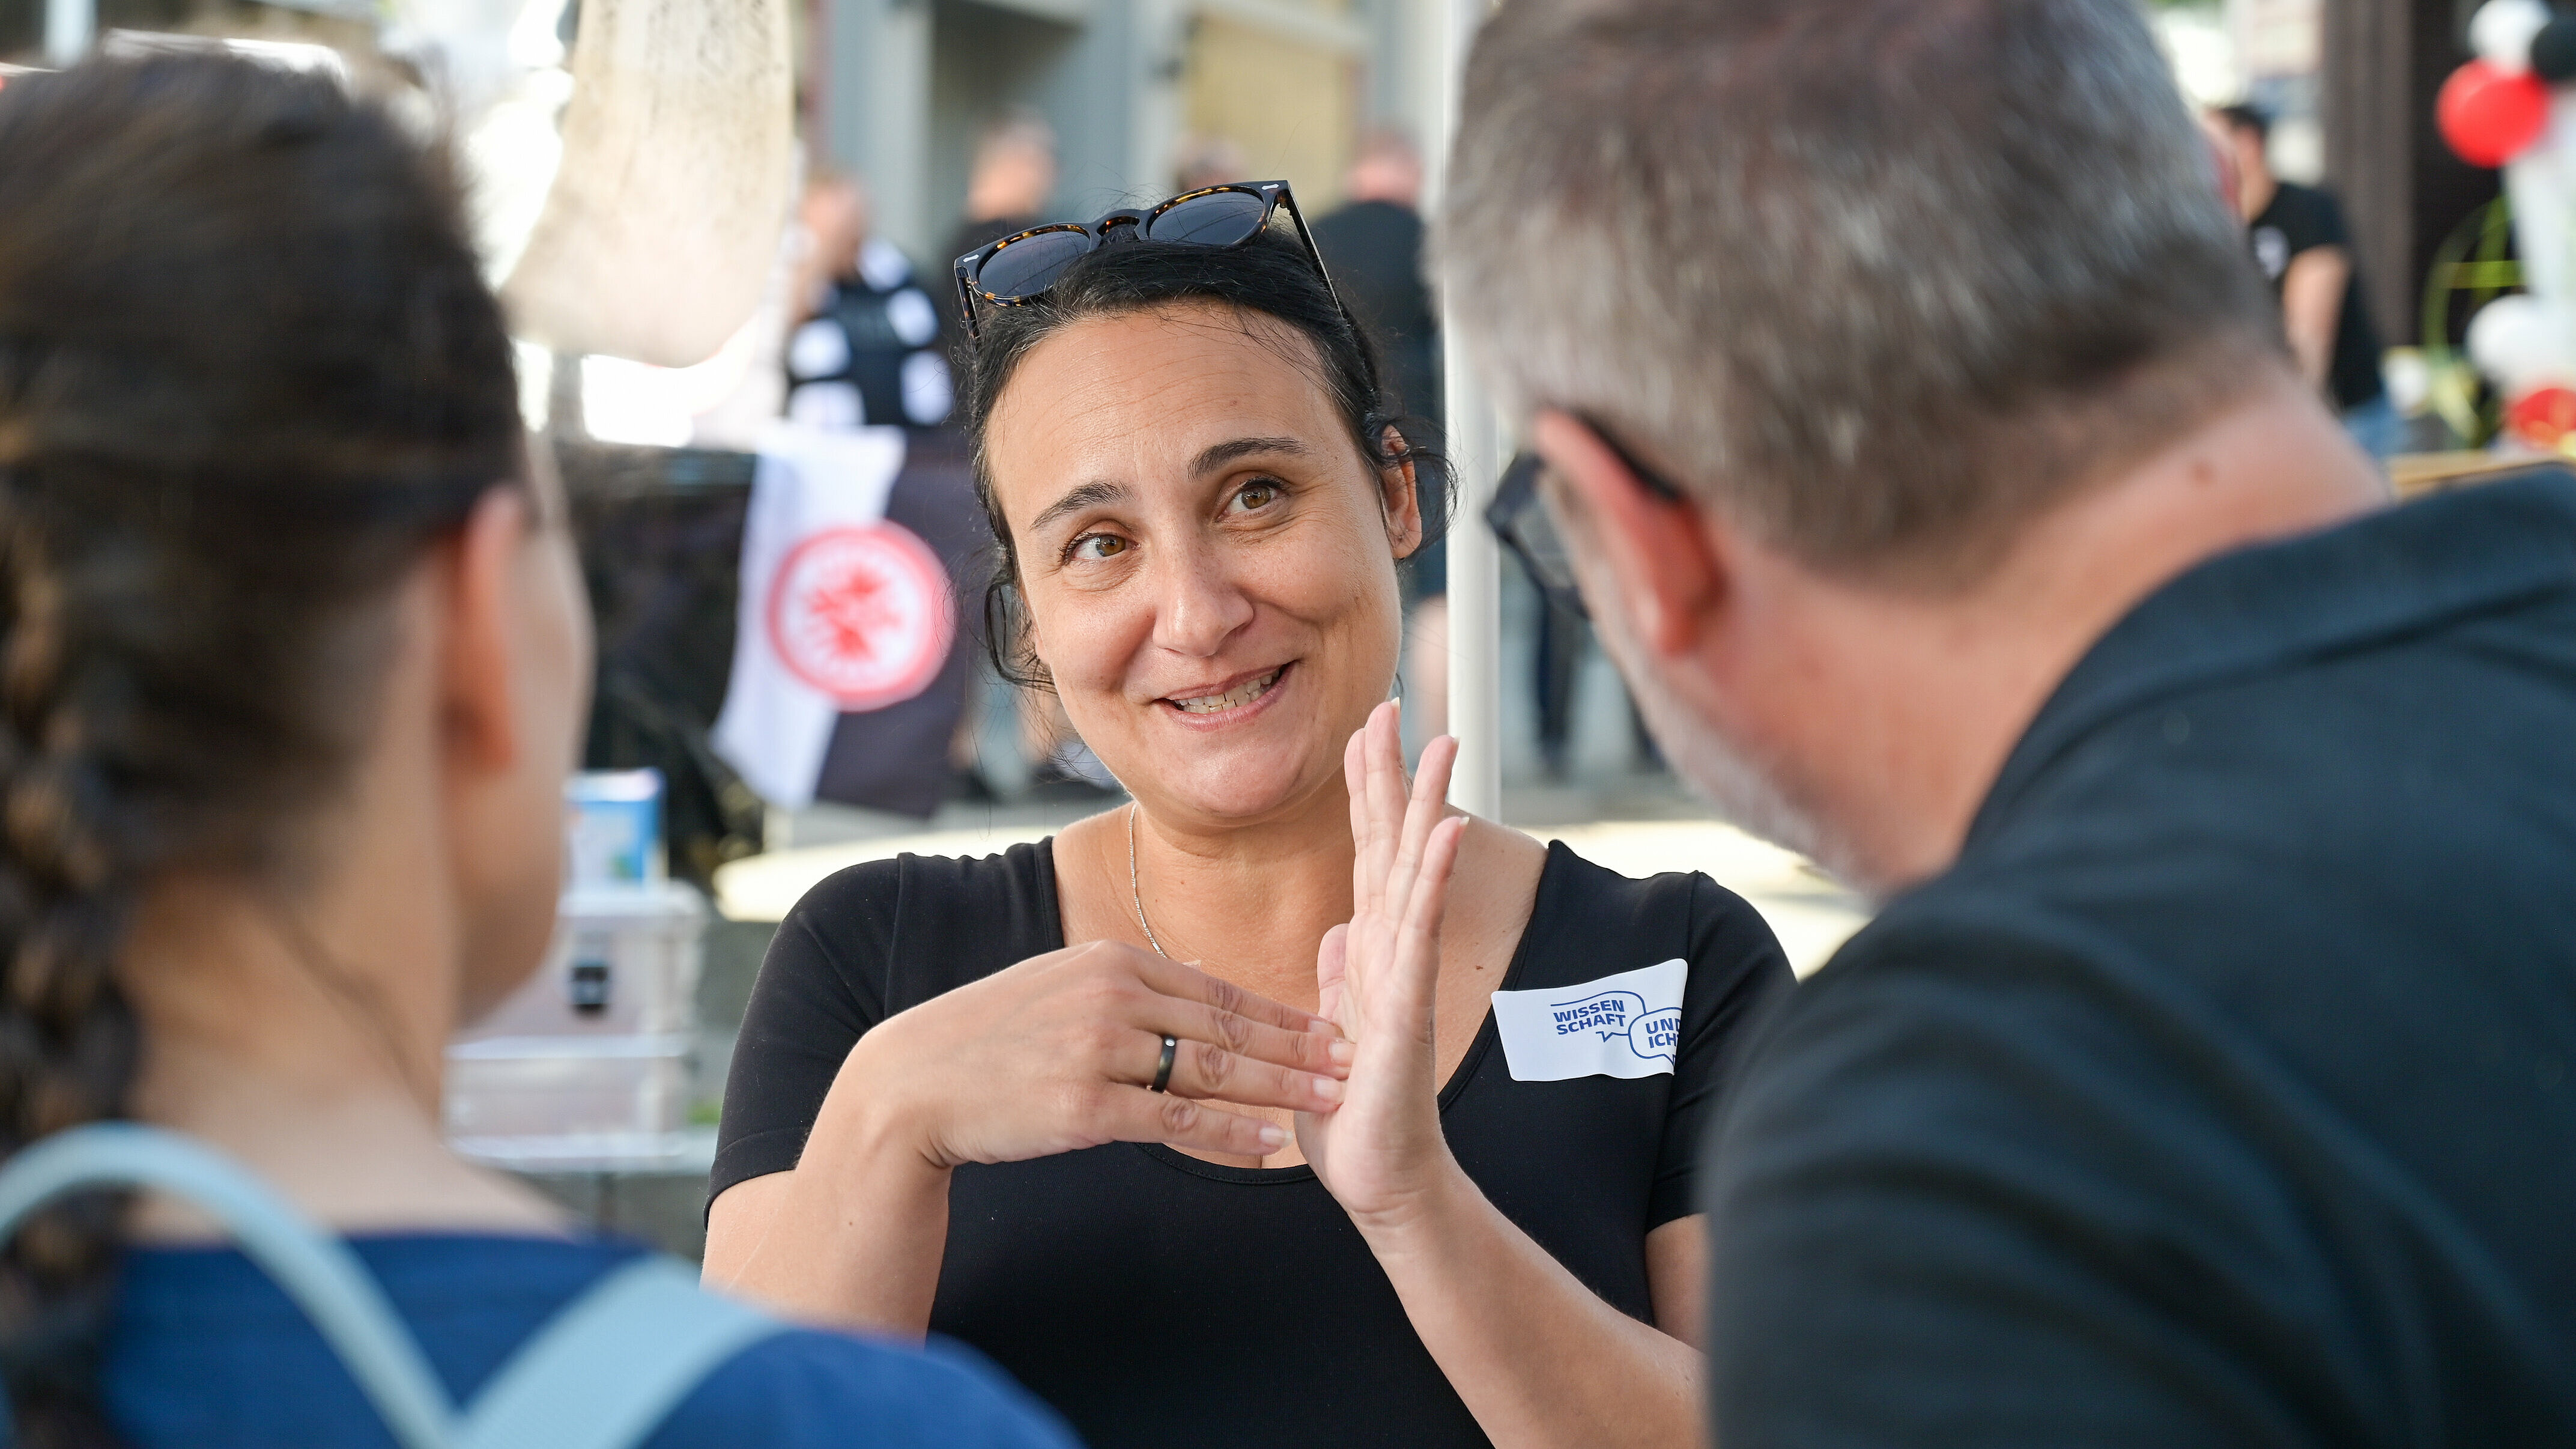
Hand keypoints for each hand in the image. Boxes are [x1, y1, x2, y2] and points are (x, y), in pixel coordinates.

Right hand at [843, 939, 1352, 1169]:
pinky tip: (1271, 1145)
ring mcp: (1099, 1051)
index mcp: (1114, 961)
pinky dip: (1233, 1135)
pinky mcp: (1084, 1107)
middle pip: (1231, 1028)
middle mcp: (1114, 996)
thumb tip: (1198, 983)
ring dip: (1283, 1090)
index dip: (1284, 1014)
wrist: (916, 1083)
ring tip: (1334, 1104)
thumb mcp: (1064, 986)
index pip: (1220, 991)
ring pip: (1216, 1073)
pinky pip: (1178, 1123)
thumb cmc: (994, 1039)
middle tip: (1357, 1064)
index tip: (1334, 1029)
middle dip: (1302, 1049)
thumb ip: (1133, 986)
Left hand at [1299, 700, 1469, 1234]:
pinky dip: (1436, 877)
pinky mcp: (1409, 1005)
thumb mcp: (1330, 1029)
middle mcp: (1393, 950)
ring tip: (1443, 743)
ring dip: (1429, 805)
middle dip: (1393, 774)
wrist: (1378, 1178)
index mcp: (1369, 951)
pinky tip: (1450, 830)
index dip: (1365, 789)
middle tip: (1394, 703)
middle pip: (1393, 844)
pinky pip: (1421, 931)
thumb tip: (1340, 931)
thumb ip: (1340, 976)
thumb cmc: (1353, 1112)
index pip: (1366, 851)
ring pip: (1416, 871)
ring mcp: (1407, 973)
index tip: (1365, 726)